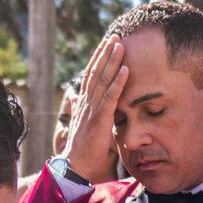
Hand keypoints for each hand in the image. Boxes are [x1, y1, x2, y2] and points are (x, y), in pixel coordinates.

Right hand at [62, 36, 127, 180]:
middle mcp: (87, 103)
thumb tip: (84, 100)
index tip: (108, 44)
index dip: (100, 59)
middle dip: (105, 52)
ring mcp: (92, 110)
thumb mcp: (91, 127)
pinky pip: (110, 98)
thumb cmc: (86, 151)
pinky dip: (118, 83)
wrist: (76, 168)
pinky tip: (125, 69)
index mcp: (85, 104)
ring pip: (102, 80)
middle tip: (116, 35)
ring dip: (112, 61)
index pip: (93, 76)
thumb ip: (91, 112)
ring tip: (120, 44)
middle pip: (96, 72)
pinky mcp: (99, 120)